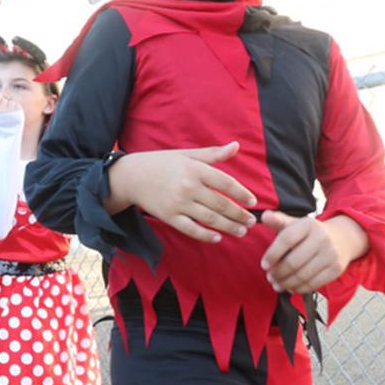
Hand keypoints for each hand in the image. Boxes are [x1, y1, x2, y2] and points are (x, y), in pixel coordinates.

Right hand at [0, 91, 21, 114]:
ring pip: (11, 102)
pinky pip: (17, 106)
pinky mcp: (18, 114)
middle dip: (4, 104)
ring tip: (9, 116)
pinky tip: (14, 116)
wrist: (7, 136)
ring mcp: (10, 112)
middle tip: (4, 114)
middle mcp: (1, 111)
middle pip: (4, 99)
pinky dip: (16, 110)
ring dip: (10, 107)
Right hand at [105, 142, 257, 242]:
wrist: (131, 176)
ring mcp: (178, 204)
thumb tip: (236, 146)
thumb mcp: (186, 154)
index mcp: (195, 169)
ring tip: (242, 231)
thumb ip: (212, 154)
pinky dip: (206, 236)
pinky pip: (191, 229)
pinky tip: (218, 238)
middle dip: (239, 215)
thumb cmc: (161, 163)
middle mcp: (188, 187)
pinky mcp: (168, 217)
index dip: (241, 193)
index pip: (225, 183)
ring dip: (229, 227)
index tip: (253, 202)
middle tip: (252, 221)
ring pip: (210, 219)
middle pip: (221, 204)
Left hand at [260, 213, 368, 292]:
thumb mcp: (297, 224)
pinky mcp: (336, 269)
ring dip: (285, 283)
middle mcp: (322, 238)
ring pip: (302, 275)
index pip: (286, 239)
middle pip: (293, 262)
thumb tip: (265, 216)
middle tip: (270, 277)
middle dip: (277, 273)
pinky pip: (313, 284)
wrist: (343, 238)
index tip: (264, 265)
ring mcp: (330, 255)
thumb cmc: (313, 233)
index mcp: (308, 225)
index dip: (272, 254)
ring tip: (277, 284)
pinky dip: (299, 288)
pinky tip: (290, 287)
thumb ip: (279, 221)